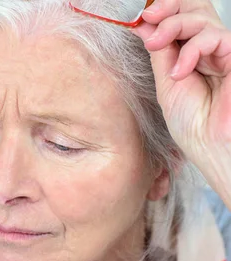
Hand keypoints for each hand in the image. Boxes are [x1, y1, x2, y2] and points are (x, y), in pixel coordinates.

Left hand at [132, 0, 230, 160]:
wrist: (209, 145)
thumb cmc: (192, 123)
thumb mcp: (166, 82)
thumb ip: (160, 52)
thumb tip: (145, 25)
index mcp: (191, 54)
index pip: (180, 18)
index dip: (161, 12)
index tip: (139, 19)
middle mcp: (209, 49)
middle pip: (195, 8)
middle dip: (168, 8)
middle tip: (147, 17)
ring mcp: (224, 52)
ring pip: (201, 18)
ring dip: (173, 26)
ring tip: (156, 45)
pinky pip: (214, 37)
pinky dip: (191, 50)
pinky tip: (180, 71)